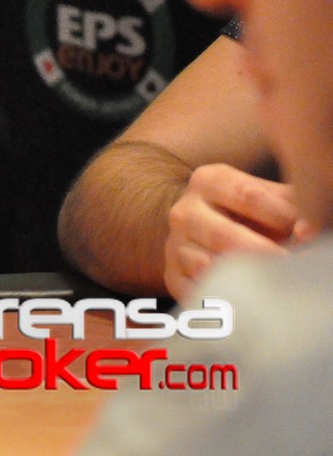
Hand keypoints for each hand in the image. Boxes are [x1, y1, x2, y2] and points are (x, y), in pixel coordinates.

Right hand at [164, 163, 304, 299]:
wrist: (209, 228)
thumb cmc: (251, 214)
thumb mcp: (269, 197)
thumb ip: (294, 206)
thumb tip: (308, 232)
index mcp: (209, 181)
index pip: (248, 196)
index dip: (283, 216)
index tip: (307, 234)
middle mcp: (185, 210)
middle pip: (224, 235)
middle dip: (262, 253)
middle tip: (290, 265)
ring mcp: (174, 244)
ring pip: (206, 267)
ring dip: (241, 279)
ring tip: (270, 286)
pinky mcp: (172, 274)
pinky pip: (196, 291)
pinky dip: (221, 298)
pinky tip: (245, 299)